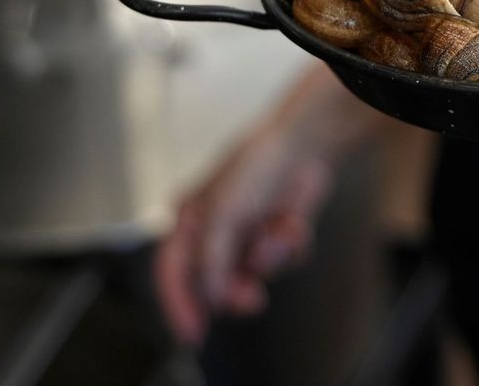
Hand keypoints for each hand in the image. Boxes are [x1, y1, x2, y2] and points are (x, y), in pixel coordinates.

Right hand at [153, 120, 332, 344]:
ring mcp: (245, 236)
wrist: (306, 144)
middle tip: (253, 298)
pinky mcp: (274, 237)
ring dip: (270, 259)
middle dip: (238, 289)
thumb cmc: (256, 164)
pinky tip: (293, 222)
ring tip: (279, 231)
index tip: (194, 333)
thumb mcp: (224, 212)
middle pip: (214, 283)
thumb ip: (212, 259)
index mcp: (189, 221)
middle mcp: (214, 231)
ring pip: (253, 276)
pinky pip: (281, 263)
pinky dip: (290, 247)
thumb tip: (210, 298)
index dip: (179, 305)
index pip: (172, 272)